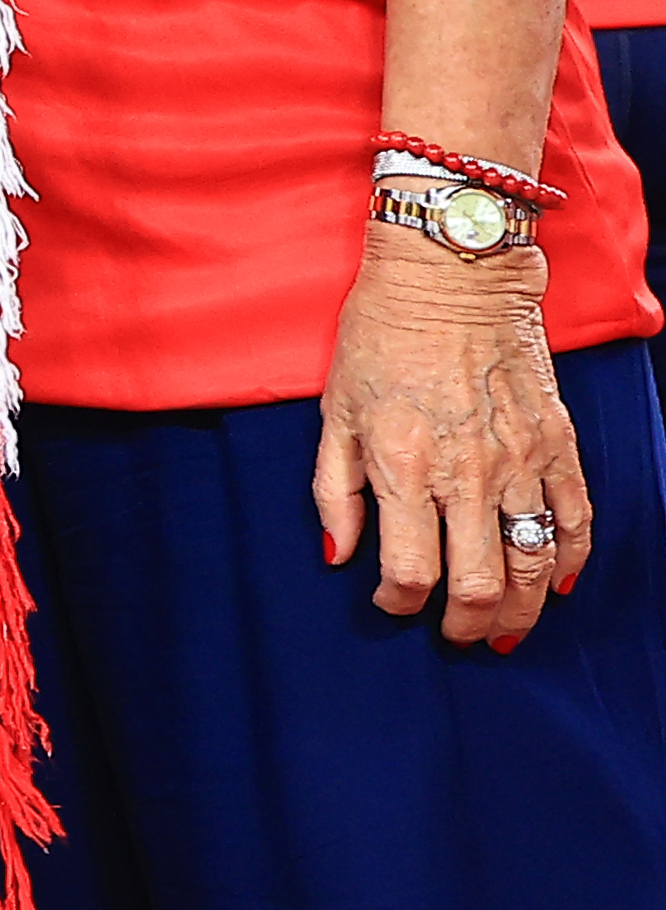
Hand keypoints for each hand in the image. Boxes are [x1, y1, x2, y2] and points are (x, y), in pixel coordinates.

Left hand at [316, 230, 588, 645]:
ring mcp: (520, 459)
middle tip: (456, 635)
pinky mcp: (559, 443)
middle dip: (465, 623)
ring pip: (533, 564)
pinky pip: (575, 519)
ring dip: (520, 609)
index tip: (391, 603)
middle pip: (478, 583)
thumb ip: (335, 489)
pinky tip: (556, 584)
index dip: (399, 602)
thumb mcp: (335, 409)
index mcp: (403, 464)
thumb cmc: (381, 336)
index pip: (409, 570)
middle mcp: (466, 471)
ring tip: (503, 628)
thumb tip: (336, 554)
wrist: (452, 274)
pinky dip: (569, 561)